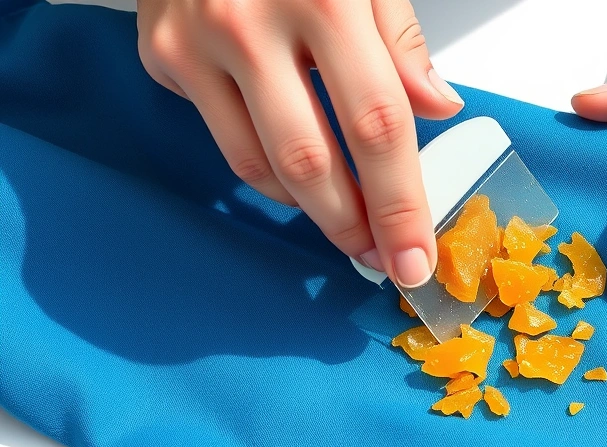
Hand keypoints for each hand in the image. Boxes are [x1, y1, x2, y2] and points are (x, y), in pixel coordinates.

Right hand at [137, 0, 464, 287]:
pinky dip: (270, 174)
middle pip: (313, 161)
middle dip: (354, 226)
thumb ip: (401, 40)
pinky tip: (302, 180)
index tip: (415, 256)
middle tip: (381, 259)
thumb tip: (438, 109)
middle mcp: (253, 23)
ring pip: (262, 166)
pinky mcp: (164, 56)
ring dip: (313, 212)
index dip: (401, 203)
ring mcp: (199, 43)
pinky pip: (226, 143)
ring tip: (349, 228)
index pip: (378, 126)